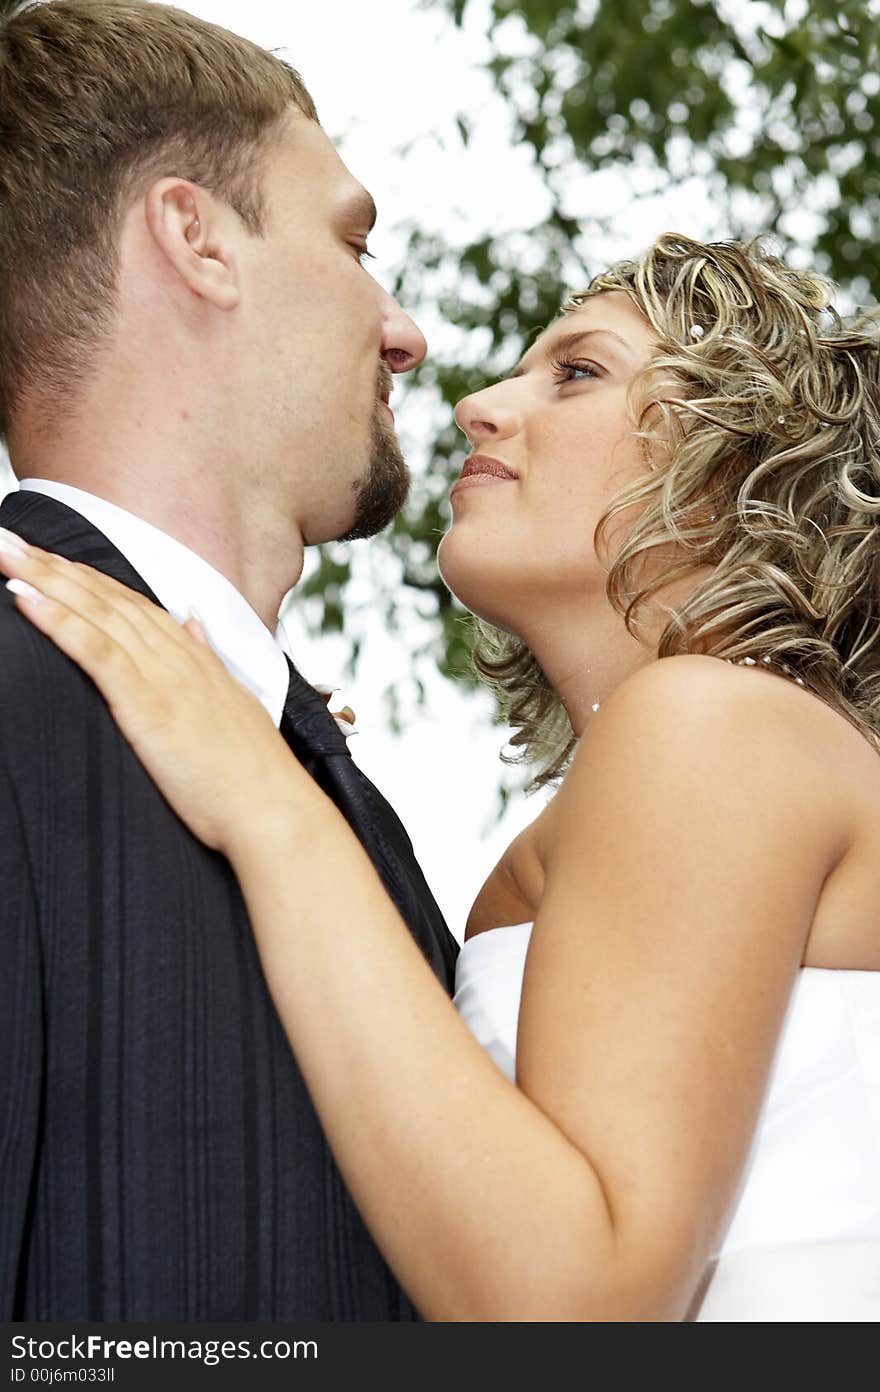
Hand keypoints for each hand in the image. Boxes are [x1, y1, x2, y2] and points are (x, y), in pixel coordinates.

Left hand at [0, 528, 304, 856]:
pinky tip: (24, 596)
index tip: (49, 556)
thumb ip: (208, 659)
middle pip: (106, 597)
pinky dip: (58, 620)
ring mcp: (162, 675)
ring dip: (44, 577)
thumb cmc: (254, 772)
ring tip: (4, 549)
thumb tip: (193, 622)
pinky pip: (95, 650)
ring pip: (95, 612)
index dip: (87, 578)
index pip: (131, 603)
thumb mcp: (234, 703)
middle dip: (53, 564)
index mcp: (193, 657)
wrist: (272, 808)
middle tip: (7, 535)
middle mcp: (176, 654)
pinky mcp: (146, 701)